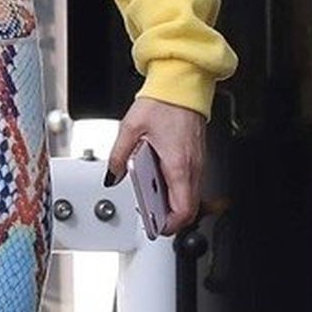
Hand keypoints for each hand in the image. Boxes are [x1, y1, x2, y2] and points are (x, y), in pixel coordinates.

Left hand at [104, 96, 205, 234]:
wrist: (182, 84)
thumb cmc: (163, 102)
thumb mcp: (131, 128)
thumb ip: (119, 156)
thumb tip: (113, 175)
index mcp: (178, 164)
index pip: (183, 209)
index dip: (169, 224)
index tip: (154, 226)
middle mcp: (192, 166)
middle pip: (189, 208)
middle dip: (169, 218)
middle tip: (150, 216)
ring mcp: (198, 162)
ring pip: (191, 196)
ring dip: (172, 203)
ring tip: (151, 197)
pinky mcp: (196, 156)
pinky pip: (190, 182)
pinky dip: (176, 189)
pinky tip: (159, 180)